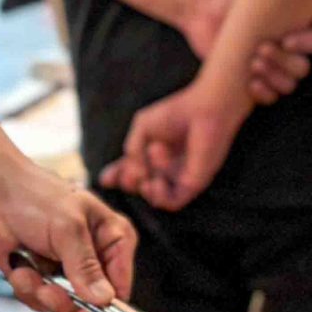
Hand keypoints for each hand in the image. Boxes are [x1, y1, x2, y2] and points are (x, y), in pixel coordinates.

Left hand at [0, 171, 137, 311]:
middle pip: (92, 305)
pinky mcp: (44, 280)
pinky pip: (39, 302)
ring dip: (41, 293)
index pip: (121, 287)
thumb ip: (85, 265)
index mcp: (113, 241)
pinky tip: (20, 268)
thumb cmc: (38, 197)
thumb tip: (104, 299)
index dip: (106, 308)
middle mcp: (95, 261)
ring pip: (63, 307)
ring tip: (28, 273)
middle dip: (64, 301)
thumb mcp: (67, 228)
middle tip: (48, 290)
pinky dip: (26, 288)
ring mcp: (69, 273)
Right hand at [98, 78, 249, 212]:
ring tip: (145, 174)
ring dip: (144, 188)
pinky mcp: (193, 184)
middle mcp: (164, 168)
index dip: (115, 177)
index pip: (129, 171)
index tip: (106, 177)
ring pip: (154, 198)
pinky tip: (156, 180)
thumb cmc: (176, 113)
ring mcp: (178, 178)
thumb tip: (132, 175)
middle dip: (129, 182)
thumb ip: (131, 150)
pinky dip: (159, 196)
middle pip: (139, 187)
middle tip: (130, 170)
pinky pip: (173, 202)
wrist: (204, 108)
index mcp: (150, 154)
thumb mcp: (143, 128)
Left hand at [177, 0, 311, 105]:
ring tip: (252, 64)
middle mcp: (285, 51)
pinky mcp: (254, 84)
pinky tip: (250, 83)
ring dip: (275, 78)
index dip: (305, 44)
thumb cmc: (227, 0)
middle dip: (284, 61)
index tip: (285, 39)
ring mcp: (270, 70)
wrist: (201, 15)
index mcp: (291, 29)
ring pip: (288, 84)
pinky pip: (270, 97)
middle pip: (301, 67)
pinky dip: (264, 93)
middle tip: (261, 50)